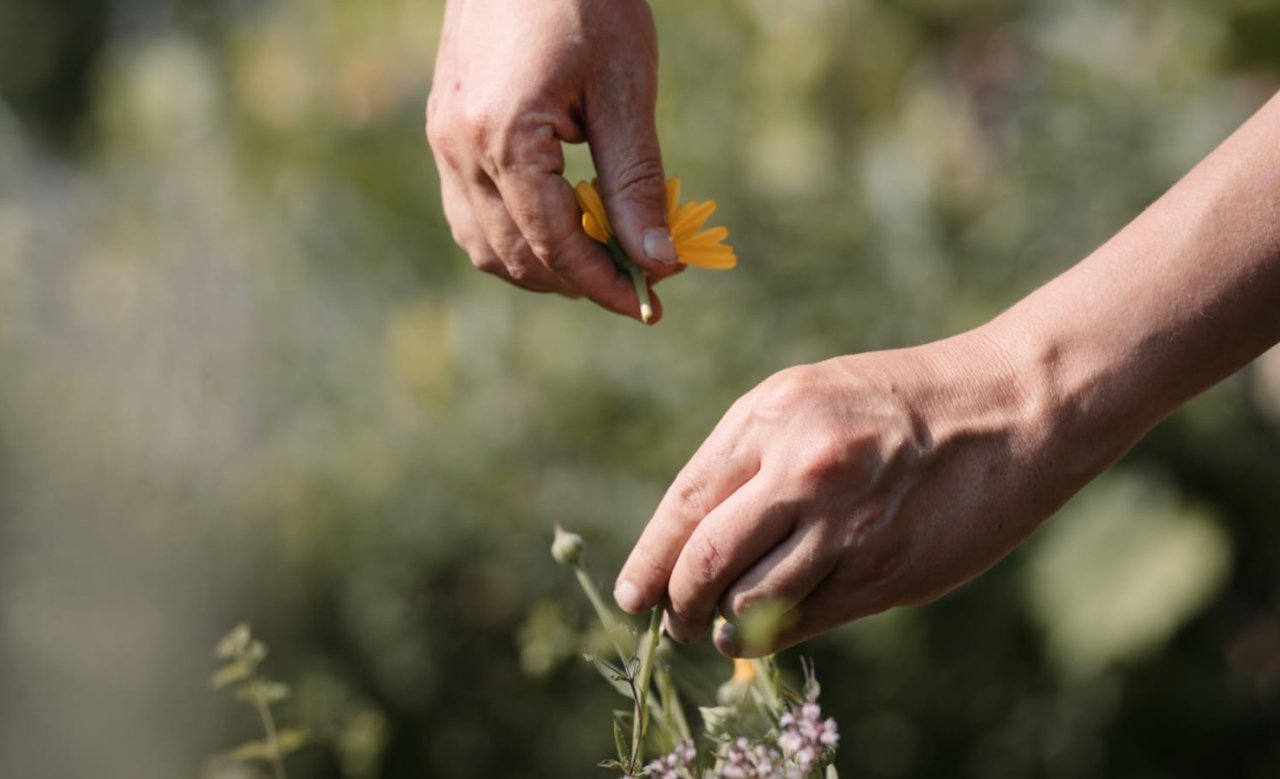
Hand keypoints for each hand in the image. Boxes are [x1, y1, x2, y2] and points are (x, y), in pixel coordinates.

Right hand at [426, 0, 679, 321]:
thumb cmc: (585, 0)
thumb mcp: (624, 90)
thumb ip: (635, 182)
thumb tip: (655, 261)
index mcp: (502, 138)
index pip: (554, 246)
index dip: (604, 284)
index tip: (651, 304)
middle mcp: (459, 148)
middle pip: (516, 257)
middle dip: (579, 281)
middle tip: (638, 278)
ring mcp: (443, 142)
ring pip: (485, 247)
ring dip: (543, 267)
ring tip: (601, 257)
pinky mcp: (445, 131)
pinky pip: (470, 215)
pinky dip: (515, 238)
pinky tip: (559, 224)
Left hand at [613, 329, 1114, 655]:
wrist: (1012, 406)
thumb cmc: (904, 401)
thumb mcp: (813, 397)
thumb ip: (753, 457)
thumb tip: (693, 532)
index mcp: (772, 417)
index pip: (685, 502)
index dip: (650, 557)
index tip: (632, 594)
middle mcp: (799, 469)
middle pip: (703, 560)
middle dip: (675, 603)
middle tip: (671, 620)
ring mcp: (842, 524)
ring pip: (747, 601)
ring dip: (721, 626)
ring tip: (717, 629)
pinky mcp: (883, 571)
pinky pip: (803, 621)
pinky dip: (770, 635)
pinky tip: (761, 632)